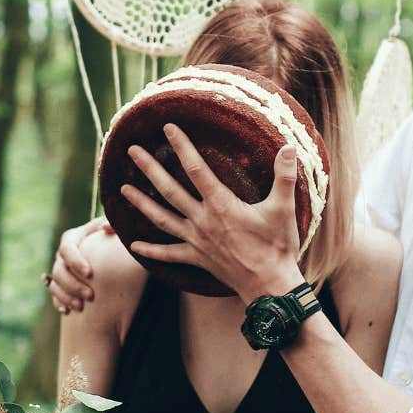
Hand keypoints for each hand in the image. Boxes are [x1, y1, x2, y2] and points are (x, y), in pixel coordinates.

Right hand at [46, 218, 111, 313]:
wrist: (109, 248)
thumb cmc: (113, 235)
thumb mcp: (114, 227)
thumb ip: (113, 225)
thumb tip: (107, 228)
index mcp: (73, 237)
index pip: (67, 248)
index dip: (76, 261)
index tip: (90, 274)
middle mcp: (63, 254)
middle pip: (59, 270)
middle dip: (73, 284)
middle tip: (90, 296)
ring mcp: (60, 269)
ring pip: (54, 284)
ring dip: (66, 296)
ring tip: (81, 307)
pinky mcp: (61, 282)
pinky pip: (54, 294)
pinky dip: (59, 302)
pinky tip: (67, 311)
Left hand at [121, 125, 304, 302]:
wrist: (269, 285)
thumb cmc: (277, 246)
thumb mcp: (283, 209)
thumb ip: (284, 176)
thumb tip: (289, 147)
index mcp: (221, 205)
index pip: (197, 169)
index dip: (182, 147)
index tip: (168, 127)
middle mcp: (203, 220)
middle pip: (169, 190)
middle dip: (149, 168)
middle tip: (132, 150)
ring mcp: (196, 240)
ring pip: (162, 218)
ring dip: (141, 203)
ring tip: (123, 189)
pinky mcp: (196, 257)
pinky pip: (168, 253)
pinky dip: (150, 250)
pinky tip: (133, 245)